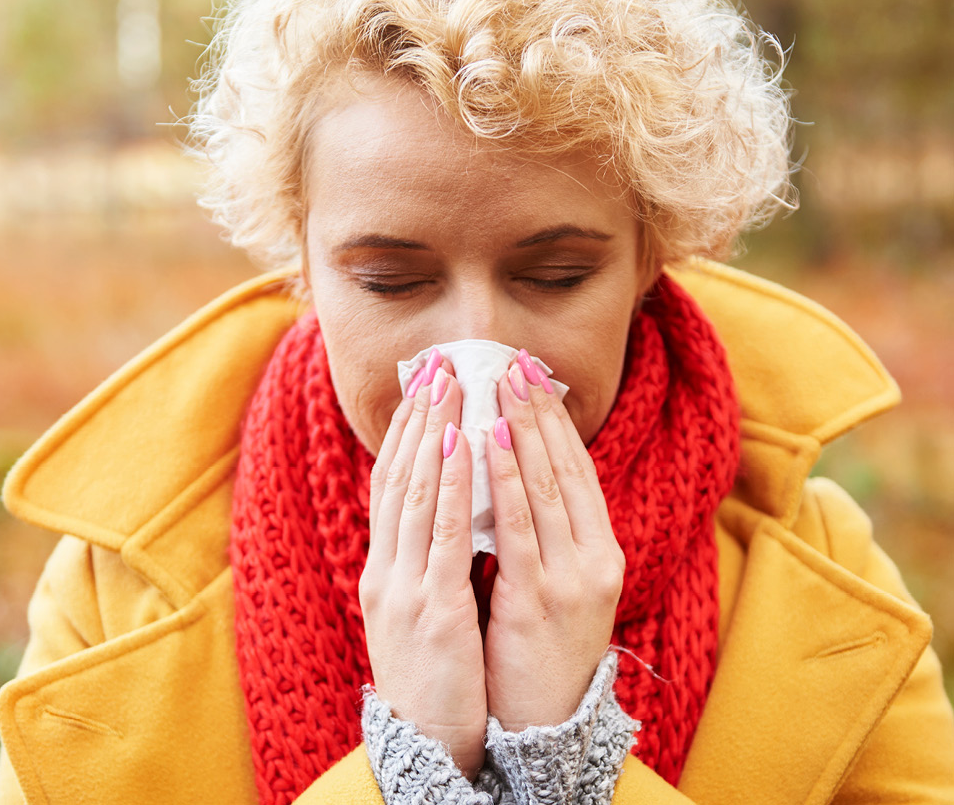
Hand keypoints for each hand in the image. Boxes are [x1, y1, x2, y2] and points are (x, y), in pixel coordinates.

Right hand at [359, 356, 487, 776]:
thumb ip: (426, 556)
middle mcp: (385, 568)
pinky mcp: (431, 608)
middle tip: (435, 365)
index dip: (405, 432)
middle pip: (398, 476)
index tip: (423, 386)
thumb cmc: (430, 672)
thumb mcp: (420, 605)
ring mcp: (404, 586)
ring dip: (432, 432)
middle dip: (418, 417)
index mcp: (384, 568)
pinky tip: (458, 444)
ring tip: (447, 384)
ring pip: (415, 492)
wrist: (426, 741)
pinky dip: (447, 483)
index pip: (390, 484)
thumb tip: (449, 506)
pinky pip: (440, 533)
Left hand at [483, 350, 624, 731]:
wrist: (545, 725)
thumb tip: (518, 473)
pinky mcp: (539, 597)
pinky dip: (502, 475)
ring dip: (520, 428)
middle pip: (564, 467)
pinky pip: (517, 523)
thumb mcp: (558, 583)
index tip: (535, 377)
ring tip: (502, 383)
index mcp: (602, 551)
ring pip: (544, 485)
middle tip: (517, 362)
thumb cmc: (543, 648)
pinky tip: (486, 438)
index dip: (556, 421)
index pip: (579, 470)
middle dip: (539, 411)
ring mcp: (572, 576)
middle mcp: (596, 556)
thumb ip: (548, 533)